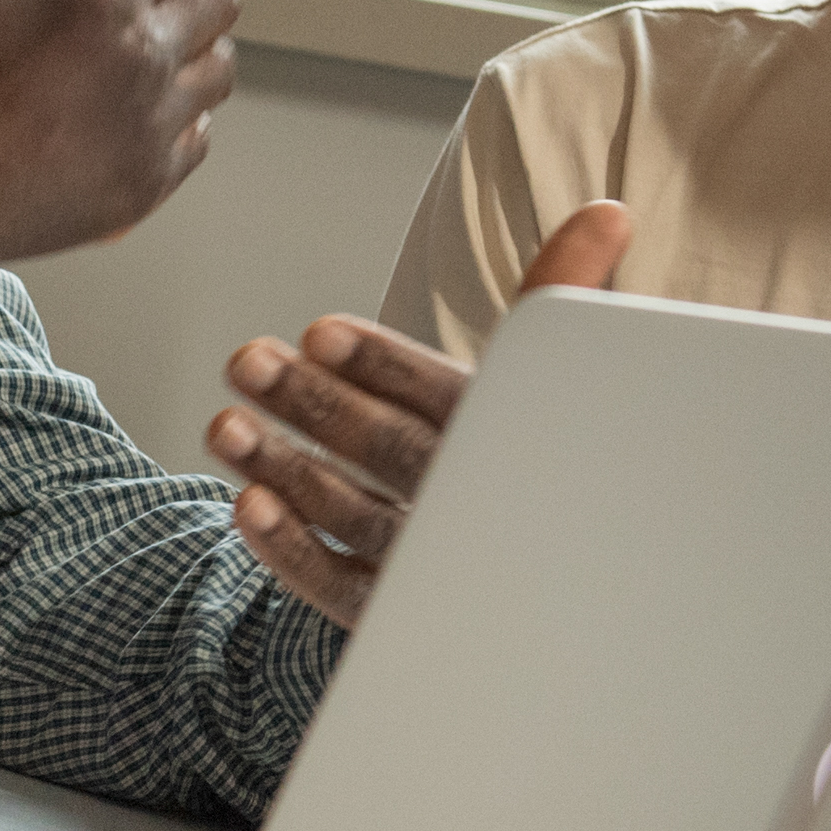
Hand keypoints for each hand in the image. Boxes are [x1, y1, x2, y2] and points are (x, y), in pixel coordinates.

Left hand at [210, 201, 631, 625]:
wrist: (576, 589)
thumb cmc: (546, 458)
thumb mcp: (550, 379)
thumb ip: (559, 296)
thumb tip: (607, 211)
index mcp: (524, 443)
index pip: (450, 397)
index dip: (385, 365)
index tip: (318, 333)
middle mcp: (483, 508)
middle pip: (392, 452)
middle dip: (316, 405)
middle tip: (245, 361)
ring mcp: (440, 569)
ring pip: (358, 519)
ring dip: (285, 470)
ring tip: (224, 425)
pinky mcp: (401, 619)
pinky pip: (343, 593)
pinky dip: (295, 554)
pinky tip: (246, 506)